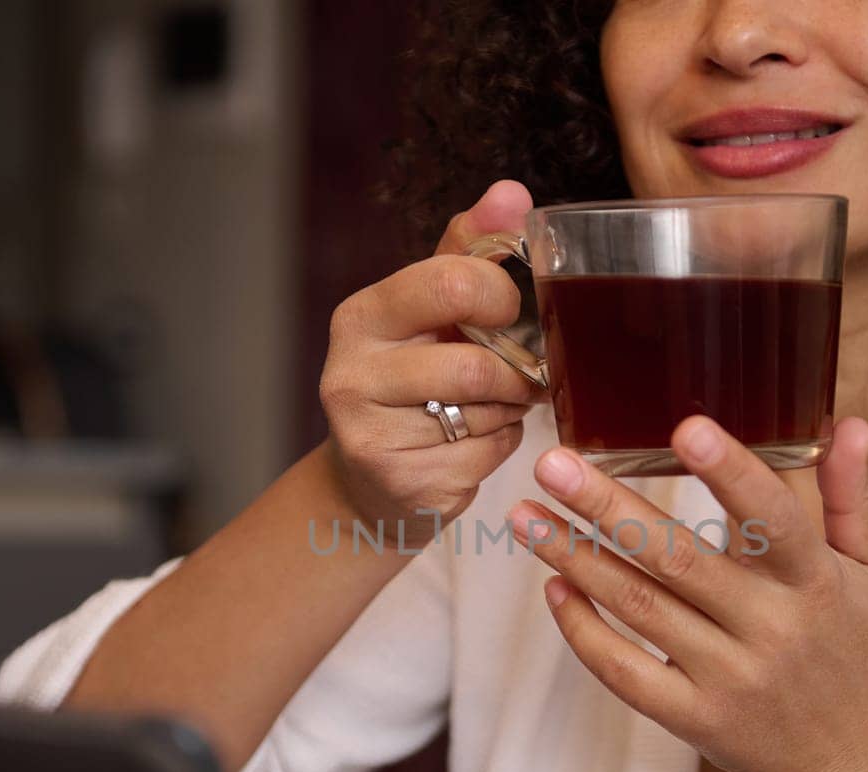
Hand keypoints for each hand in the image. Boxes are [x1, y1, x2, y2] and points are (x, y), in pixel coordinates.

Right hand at [321, 180, 545, 544]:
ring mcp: (370, 436)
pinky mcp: (401, 483)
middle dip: (512, 372)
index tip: (505, 311)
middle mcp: (351, 374)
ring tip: (492, 406)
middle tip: (516, 372)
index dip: (499, 298)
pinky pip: (485, 458)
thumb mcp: (428, 308)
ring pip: (484, 414)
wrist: (370, 477)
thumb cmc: (411, 378)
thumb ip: (469, 249)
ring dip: (507, 411)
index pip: (452, 284)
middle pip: (474, 365)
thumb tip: (512, 192)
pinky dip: (498, 448)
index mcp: (361, 316)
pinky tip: (475, 442)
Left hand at [506, 415, 867, 771]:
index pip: (776, 521)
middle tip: (552, 463)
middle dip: (609, 508)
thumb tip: (848, 424)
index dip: (733, 474)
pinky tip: (554, 587)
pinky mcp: (693, 717)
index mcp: (816, 584)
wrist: (843, 764)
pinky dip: (584, 630)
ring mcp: (727, 678)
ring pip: (640, 609)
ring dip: (576, 559)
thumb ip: (851, 497)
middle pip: (680, 560)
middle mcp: (770, 630)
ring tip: (525, 516)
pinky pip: (625, 672)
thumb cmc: (850, 650)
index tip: (686, 428)